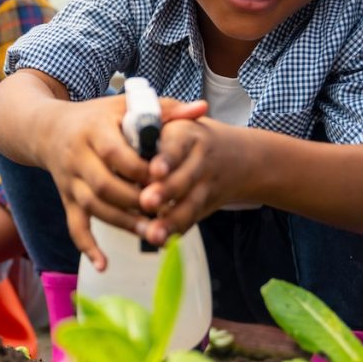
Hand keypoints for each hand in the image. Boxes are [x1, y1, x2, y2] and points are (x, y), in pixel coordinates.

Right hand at [41, 96, 206, 269]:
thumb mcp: (127, 105)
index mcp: (94, 130)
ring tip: (152, 234)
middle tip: (162, 212)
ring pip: (94, 207)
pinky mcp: (67, 199)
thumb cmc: (98, 117)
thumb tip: (203, 108)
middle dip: (134, 201)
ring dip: (122, 223)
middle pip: (104, 184)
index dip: (138, 168)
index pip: (114, 152)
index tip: (162, 177)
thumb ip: (166, 108)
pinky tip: (104, 265)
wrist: (48, 129)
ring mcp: (71, 181)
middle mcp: (78, 156)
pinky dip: (87, 246)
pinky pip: (75, 226)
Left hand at [136, 113, 245, 243]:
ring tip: (153, 233)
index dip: (166, 160)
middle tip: (146, 202)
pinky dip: (175, 231)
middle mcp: (200, 161)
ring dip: (171, 220)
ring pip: (189, 204)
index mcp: (187, 135)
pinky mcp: (205, 206)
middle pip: (184, 179)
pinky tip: (160, 240)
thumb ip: (152, 124)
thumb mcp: (175, 120)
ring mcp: (205, 186)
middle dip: (165, 192)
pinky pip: (191, 220)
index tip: (155, 170)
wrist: (236, 156)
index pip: (176, 147)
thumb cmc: (188, 137)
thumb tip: (127, 128)